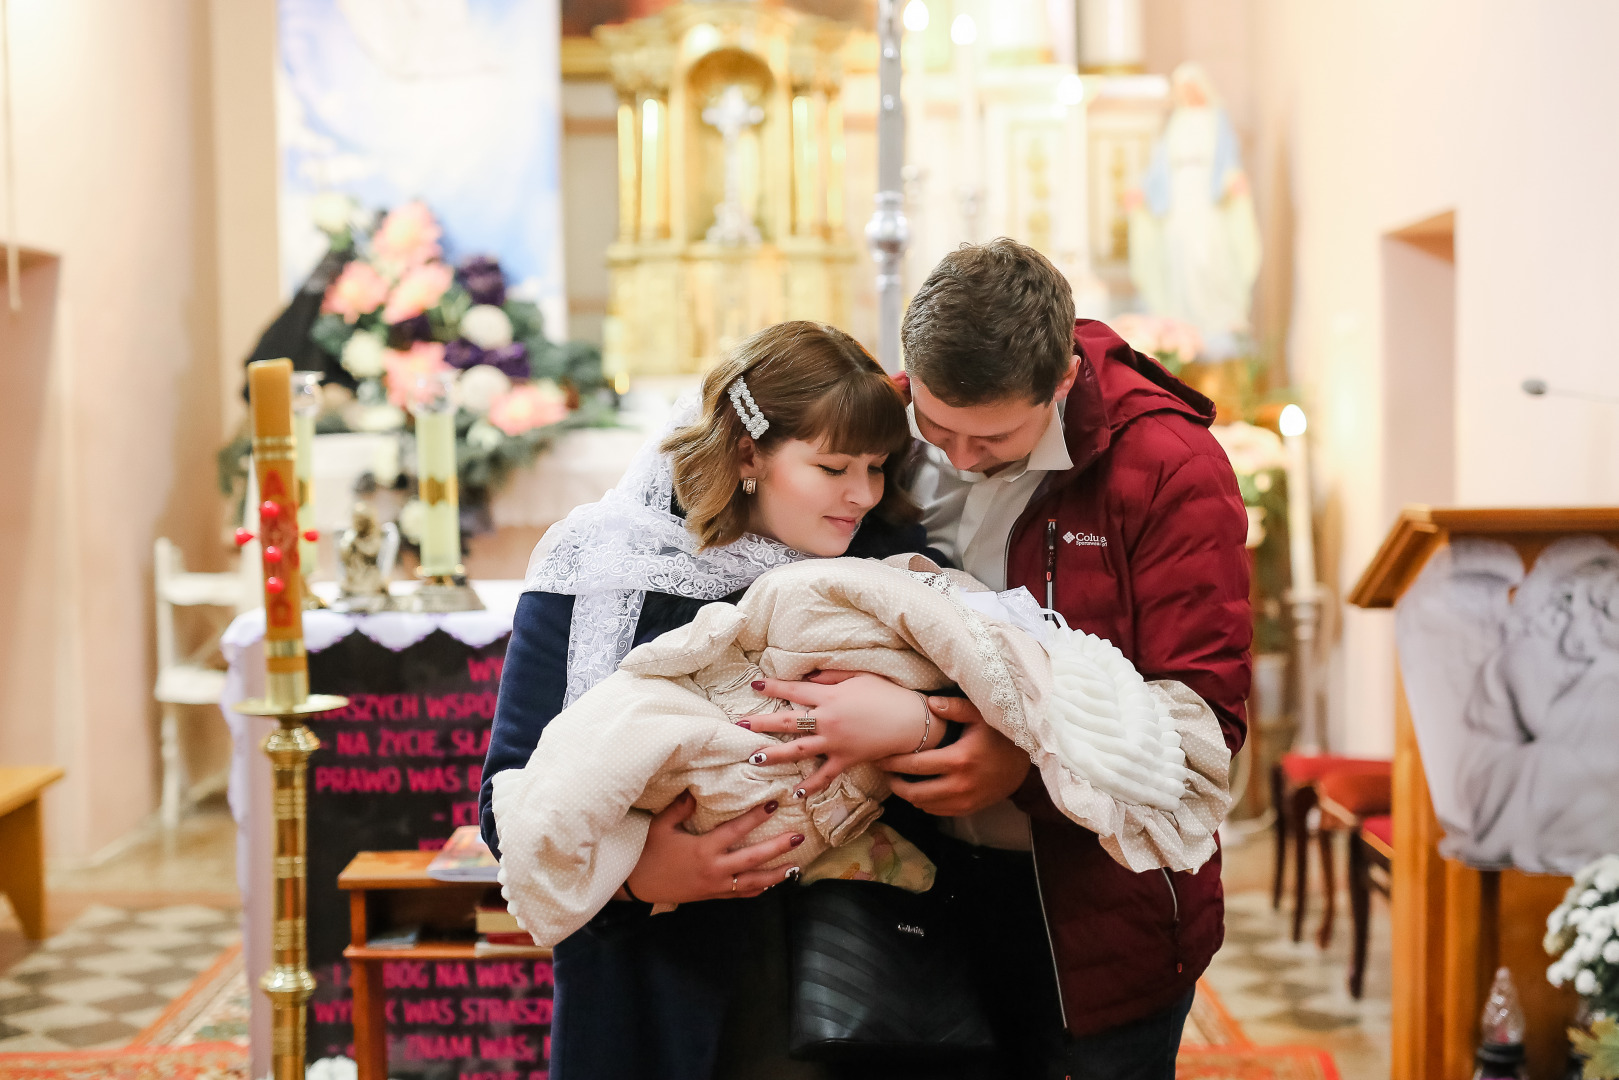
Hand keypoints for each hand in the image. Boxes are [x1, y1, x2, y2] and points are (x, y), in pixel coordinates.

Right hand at [623, 791, 802, 903]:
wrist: (636, 887)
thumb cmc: (647, 853)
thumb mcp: (660, 827)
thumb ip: (679, 807)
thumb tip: (695, 790)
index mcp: (703, 850)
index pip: (736, 831)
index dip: (756, 817)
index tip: (774, 803)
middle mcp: (714, 870)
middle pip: (753, 859)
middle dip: (777, 848)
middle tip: (798, 836)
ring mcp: (715, 886)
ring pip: (753, 882)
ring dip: (776, 875)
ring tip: (796, 866)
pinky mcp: (713, 895)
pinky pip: (741, 894)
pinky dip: (759, 889)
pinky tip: (771, 884)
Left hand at [738, 673, 943, 799]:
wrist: (913, 722)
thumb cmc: (888, 695)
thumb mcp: (860, 677)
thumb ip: (831, 676)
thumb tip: (809, 677)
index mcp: (830, 697)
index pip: (794, 691)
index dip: (774, 687)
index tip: (755, 685)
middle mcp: (828, 720)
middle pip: (788, 722)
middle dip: (762, 723)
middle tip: (740, 724)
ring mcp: (836, 742)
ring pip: (799, 750)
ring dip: (776, 755)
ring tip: (755, 758)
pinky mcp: (847, 760)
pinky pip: (825, 775)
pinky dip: (811, 786)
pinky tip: (795, 793)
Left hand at [881, 696, 1030, 815]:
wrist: (1025, 764)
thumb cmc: (1000, 736)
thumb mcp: (981, 716)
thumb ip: (955, 707)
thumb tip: (928, 703)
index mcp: (959, 760)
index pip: (915, 765)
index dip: (893, 763)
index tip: (878, 757)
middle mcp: (960, 785)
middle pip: (914, 792)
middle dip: (893, 782)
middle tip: (883, 770)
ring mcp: (964, 801)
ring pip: (923, 805)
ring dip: (907, 793)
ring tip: (897, 778)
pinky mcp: (968, 810)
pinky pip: (936, 811)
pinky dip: (923, 802)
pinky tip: (918, 787)